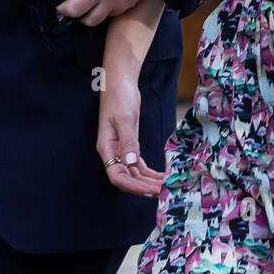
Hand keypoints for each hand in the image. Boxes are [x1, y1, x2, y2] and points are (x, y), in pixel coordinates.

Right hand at [97, 71, 165, 196]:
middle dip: (145, 187)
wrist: (120, 81)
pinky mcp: (130, 144)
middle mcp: (113, 152)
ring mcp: (121, 149)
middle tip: (164, 192)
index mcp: (107, 148)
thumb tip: (131, 163)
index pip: (117, 176)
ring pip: (134, 174)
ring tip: (166, 187)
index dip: (134, 187)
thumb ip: (128, 141)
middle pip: (127, 178)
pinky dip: (150, 172)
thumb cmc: (119, 96)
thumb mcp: (125, 118)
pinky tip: (162, 176)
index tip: (151, 190)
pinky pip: (138, 165)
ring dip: (149, 182)